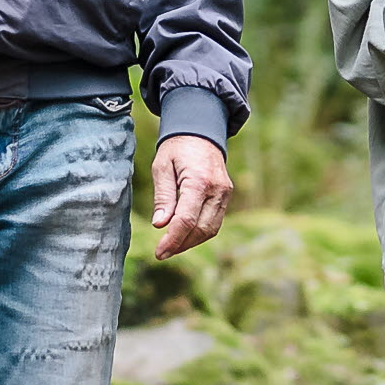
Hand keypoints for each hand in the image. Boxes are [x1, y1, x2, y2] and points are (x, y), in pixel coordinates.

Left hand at [150, 131, 233, 257]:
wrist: (201, 131)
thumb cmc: (177, 148)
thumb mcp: (162, 167)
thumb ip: (163, 197)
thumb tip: (159, 224)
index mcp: (198, 181)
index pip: (186, 220)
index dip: (172, 240)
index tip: (158, 252)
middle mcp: (217, 190)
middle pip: (200, 229)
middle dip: (181, 245)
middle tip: (162, 252)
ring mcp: (225, 193)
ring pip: (210, 229)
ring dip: (191, 242)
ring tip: (171, 246)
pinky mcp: (226, 196)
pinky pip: (215, 222)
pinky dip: (199, 232)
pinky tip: (184, 235)